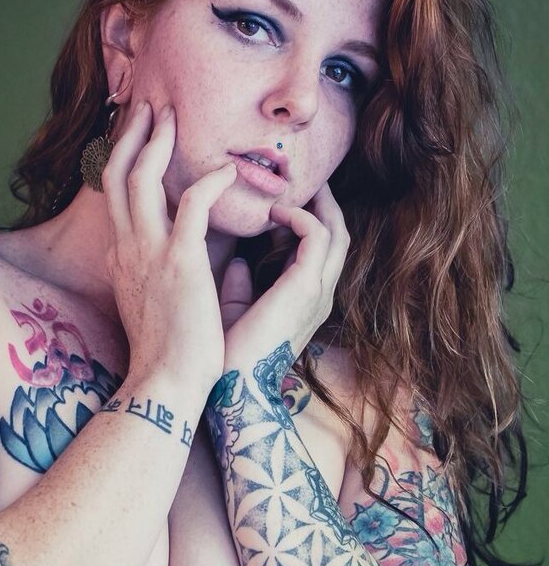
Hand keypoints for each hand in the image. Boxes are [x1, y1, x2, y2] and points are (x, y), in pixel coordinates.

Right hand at [102, 100, 237, 392]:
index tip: (139, 137)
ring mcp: (148, 254)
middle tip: (148, 106)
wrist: (165, 384)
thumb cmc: (167, 353)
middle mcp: (126, 250)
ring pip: (138, 178)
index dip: (123, 161)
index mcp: (122, 260)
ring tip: (171, 115)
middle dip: (129, 135)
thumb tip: (159, 264)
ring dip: (155, 141)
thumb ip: (150, 278)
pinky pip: (189, 203)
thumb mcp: (149, 306)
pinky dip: (208, 181)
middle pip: (114, 176)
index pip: (113, 198)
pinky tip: (227, 170)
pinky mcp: (178, 263)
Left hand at [218, 181, 349, 377]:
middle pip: (338, 235)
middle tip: (301, 177)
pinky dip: (300, 216)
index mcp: (303, 300)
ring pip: (335, 231)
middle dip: (323, 203)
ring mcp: (317, 291)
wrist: (233, 387)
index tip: (279, 200)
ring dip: (316, 202)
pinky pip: (317, 235)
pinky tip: (274, 210)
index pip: (318, 249)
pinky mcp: (306, 287)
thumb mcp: (234, 314)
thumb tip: (237, 262)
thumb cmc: (227, 357)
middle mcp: (318, 294)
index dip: (304, 220)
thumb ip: (239, 288)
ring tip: (293, 182)